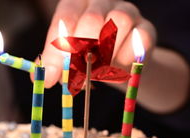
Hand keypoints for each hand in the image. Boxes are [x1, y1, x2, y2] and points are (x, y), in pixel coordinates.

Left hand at [38, 0, 155, 87]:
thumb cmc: (86, 56)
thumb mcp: (66, 58)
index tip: (54, 73)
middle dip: (82, 52)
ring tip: (96, 74)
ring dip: (106, 54)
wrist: (120, 65)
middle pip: (92, 18)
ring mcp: (126, 11)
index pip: (66, 18)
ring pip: (118, 23)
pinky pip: (139, 38)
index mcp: (76, 4)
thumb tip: (43, 78)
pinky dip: (127, 57)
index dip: (59, 48)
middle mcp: (101, 2)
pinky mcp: (146, 29)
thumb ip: (54, 65)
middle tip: (77, 78)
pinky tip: (118, 68)